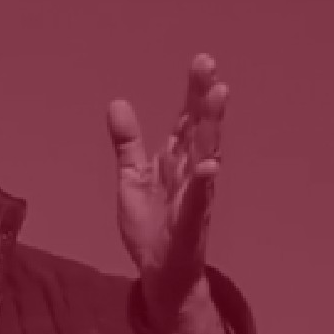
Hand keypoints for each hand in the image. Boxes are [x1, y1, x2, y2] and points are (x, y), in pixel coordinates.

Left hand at [108, 54, 228, 333]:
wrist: (159, 272)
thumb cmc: (152, 224)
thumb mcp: (132, 177)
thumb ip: (127, 142)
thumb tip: (117, 102)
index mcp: (178, 160)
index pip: (188, 119)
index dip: (195, 91)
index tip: (203, 61)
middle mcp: (192, 173)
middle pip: (200, 129)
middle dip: (205, 98)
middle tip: (209, 66)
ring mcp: (194, 197)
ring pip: (206, 156)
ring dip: (211, 128)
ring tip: (217, 97)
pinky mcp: (190, 223)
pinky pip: (198, 201)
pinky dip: (204, 184)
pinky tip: (209, 166)